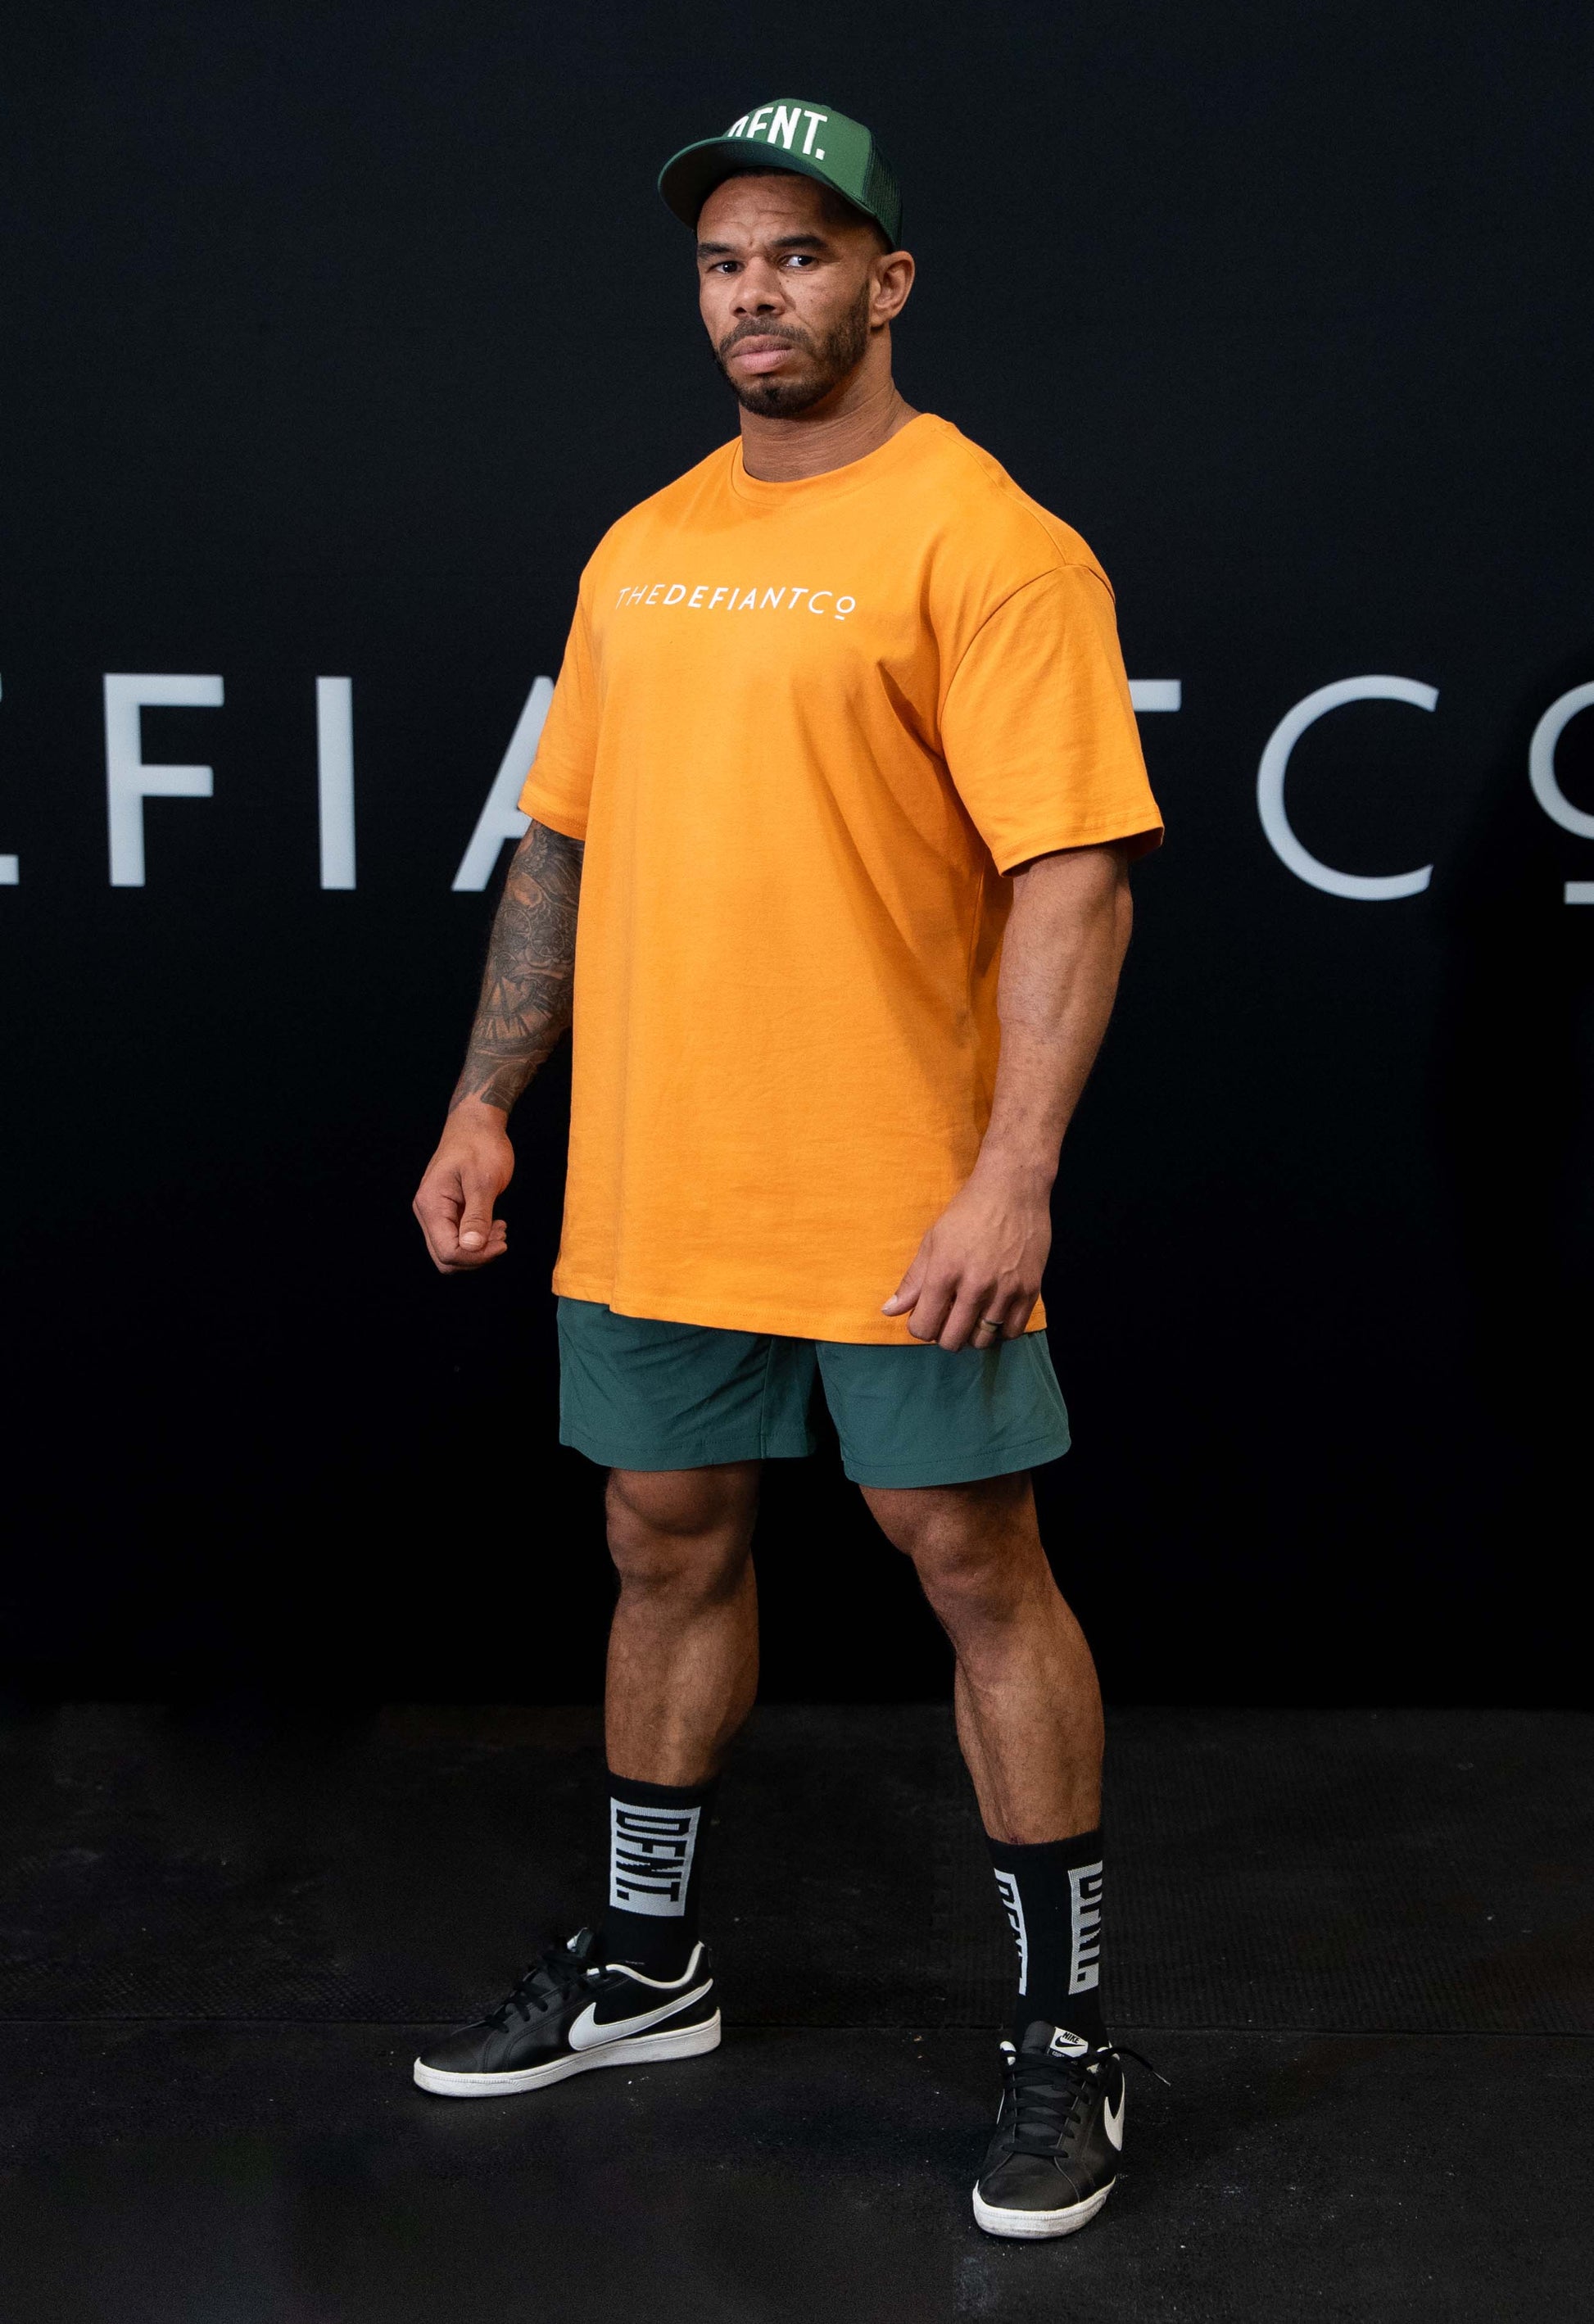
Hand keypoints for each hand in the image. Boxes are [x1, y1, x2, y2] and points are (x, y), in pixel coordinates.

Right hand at [413, 1102, 514, 1272]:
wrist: (475, 1124)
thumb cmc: (481, 1145)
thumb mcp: (483, 1181)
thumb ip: (477, 1216)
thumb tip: (471, 1247)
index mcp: (432, 1205)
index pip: (447, 1252)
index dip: (476, 1256)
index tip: (502, 1242)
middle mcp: (427, 1212)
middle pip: (445, 1258)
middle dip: (476, 1257)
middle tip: (502, 1238)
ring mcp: (435, 1213)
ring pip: (451, 1251)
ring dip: (478, 1250)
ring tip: (500, 1229)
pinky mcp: (446, 1211)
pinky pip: (456, 1238)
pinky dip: (476, 1240)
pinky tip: (494, 1226)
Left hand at [881, 1162, 1051, 1349]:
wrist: (1013, 1189)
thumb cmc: (968, 1212)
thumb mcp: (933, 1241)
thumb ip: (913, 1281)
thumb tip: (889, 1312)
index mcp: (944, 1272)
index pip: (923, 1327)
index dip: (920, 1327)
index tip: (927, 1316)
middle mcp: (974, 1286)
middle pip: (952, 1340)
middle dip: (944, 1335)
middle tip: (949, 1319)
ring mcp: (1005, 1290)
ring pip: (982, 1340)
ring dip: (972, 1334)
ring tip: (972, 1316)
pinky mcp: (1030, 1290)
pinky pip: (1012, 1331)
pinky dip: (1000, 1331)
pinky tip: (994, 1315)